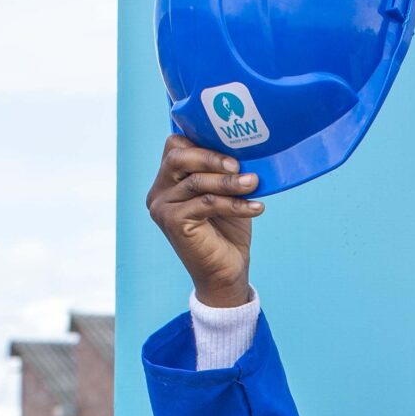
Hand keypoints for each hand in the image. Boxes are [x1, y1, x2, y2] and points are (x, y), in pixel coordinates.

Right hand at [145, 134, 260, 307]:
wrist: (225, 273)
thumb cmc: (228, 232)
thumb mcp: (226, 194)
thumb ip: (225, 171)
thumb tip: (244, 147)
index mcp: (168, 180)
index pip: (175, 146)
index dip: (201, 142)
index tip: (232, 149)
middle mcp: (158, 192)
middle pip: (178, 157)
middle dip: (211, 157)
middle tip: (239, 165)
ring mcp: (162, 207)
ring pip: (196, 182)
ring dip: (229, 182)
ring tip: (254, 183)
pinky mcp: (172, 222)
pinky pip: (206, 203)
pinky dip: (234, 203)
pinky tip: (256, 207)